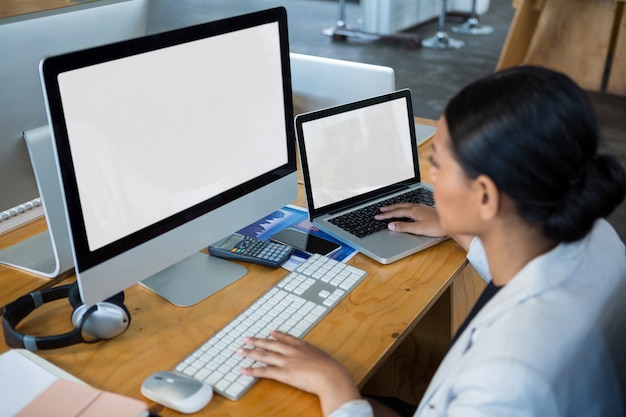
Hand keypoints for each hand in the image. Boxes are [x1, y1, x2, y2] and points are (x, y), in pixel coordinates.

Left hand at [237, 330, 360, 415]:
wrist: (330, 375)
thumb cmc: (330, 368)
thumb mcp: (323, 356)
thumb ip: (316, 355)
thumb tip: (316, 357)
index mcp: (302, 346)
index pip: (286, 338)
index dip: (277, 335)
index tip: (270, 332)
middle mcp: (291, 351)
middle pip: (270, 344)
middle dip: (257, 341)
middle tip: (246, 338)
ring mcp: (286, 361)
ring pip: (264, 355)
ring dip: (250, 352)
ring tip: (240, 350)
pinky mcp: (283, 373)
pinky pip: (264, 371)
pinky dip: (252, 370)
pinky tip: (243, 369)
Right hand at [375, 203, 444, 236]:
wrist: (451, 223)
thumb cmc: (437, 226)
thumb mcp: (418, 229)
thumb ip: (404, 227)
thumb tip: (391, 226)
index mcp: (413, 211)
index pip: (396, 212)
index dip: (386, 215)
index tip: (377, 217)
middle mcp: (417, 207)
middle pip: (399, 206)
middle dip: (389, 208)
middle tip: (380, 210)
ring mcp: (422, 207)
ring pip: (405, 205)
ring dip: (396, 206)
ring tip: (390, 208)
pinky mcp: (426, 209)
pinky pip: (411, 205)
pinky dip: (404, 206)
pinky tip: (407, 208)